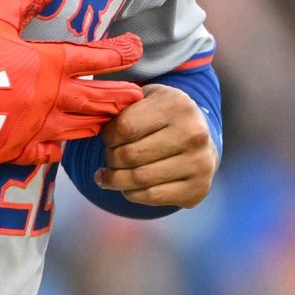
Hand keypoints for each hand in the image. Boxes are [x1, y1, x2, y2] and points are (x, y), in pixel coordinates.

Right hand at [0, 0, 144, 168]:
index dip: (118, 52)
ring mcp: (36, 129)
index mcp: (47, 66)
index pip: (93, 58)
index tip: (135, 49)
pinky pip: (48, 152)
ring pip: (78, 127)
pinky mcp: (17, 149)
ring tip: (111, 119)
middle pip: (95, 98)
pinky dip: (58, 147)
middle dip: (119, 95)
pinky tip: (62, 145)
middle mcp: (50, 100)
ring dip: (98, 121)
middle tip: (138, 95)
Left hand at [94, 83, 218, 207]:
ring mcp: (199, 163)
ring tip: (106, 176)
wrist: (202, 139)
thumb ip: (122, 105)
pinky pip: (152, 196)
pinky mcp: (198, 188)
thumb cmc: (164, 116)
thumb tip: (92, 120)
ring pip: (139, 179)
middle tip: (107, 158)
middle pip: (131, 156)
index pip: (125, 127)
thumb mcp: (147, 98)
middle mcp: (193, 134)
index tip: (106, 139)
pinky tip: (126, 187)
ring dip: (115, 180)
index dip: (108, 137)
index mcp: (176, 105)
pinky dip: (132, 193)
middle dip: (110, 159)